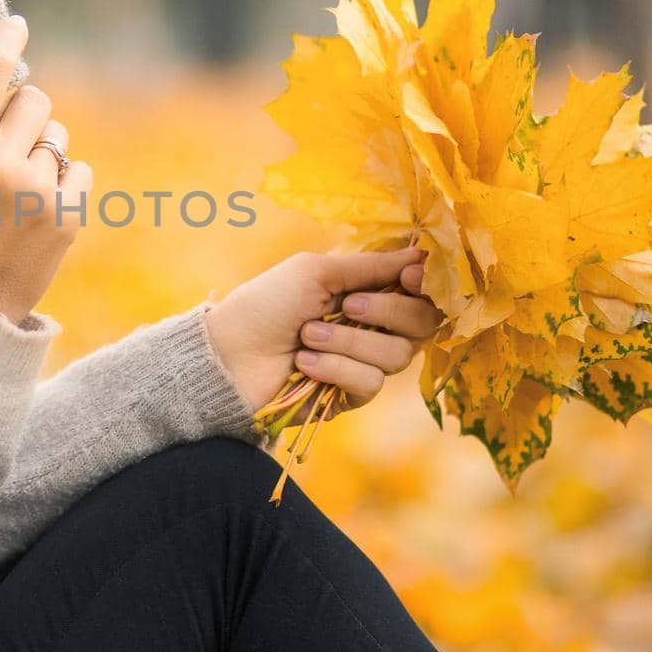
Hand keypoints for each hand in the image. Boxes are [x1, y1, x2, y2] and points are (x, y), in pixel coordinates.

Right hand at [0, 15, 92, 325]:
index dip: (7, 39)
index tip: (16, 23)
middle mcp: (4, 166)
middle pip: (35, 100)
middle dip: (22, 108)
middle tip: (5, 129)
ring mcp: (40, 191)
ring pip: (57, 136)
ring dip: (40, 144)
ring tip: (15, 172)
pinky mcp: (68, 215)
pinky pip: (78, 169)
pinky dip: (62, 177)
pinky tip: (36, 196)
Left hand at [202, 248, 441, 421]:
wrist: (228, 356)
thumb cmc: (266, 304)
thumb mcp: (315, 272)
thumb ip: (371, 265)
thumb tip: (422, 255)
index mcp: (365, 290)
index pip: (419, 291)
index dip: (423, 285)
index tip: (409, 278)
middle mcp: (372, 326)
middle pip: (421, 323)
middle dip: (388, 312)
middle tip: (349, 305)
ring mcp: (362, 362)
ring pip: (396, 355)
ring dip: (348, 342)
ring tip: (307, 336)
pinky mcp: (350, 396)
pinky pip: (369, 383)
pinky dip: (335, 369)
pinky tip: (304, 364)